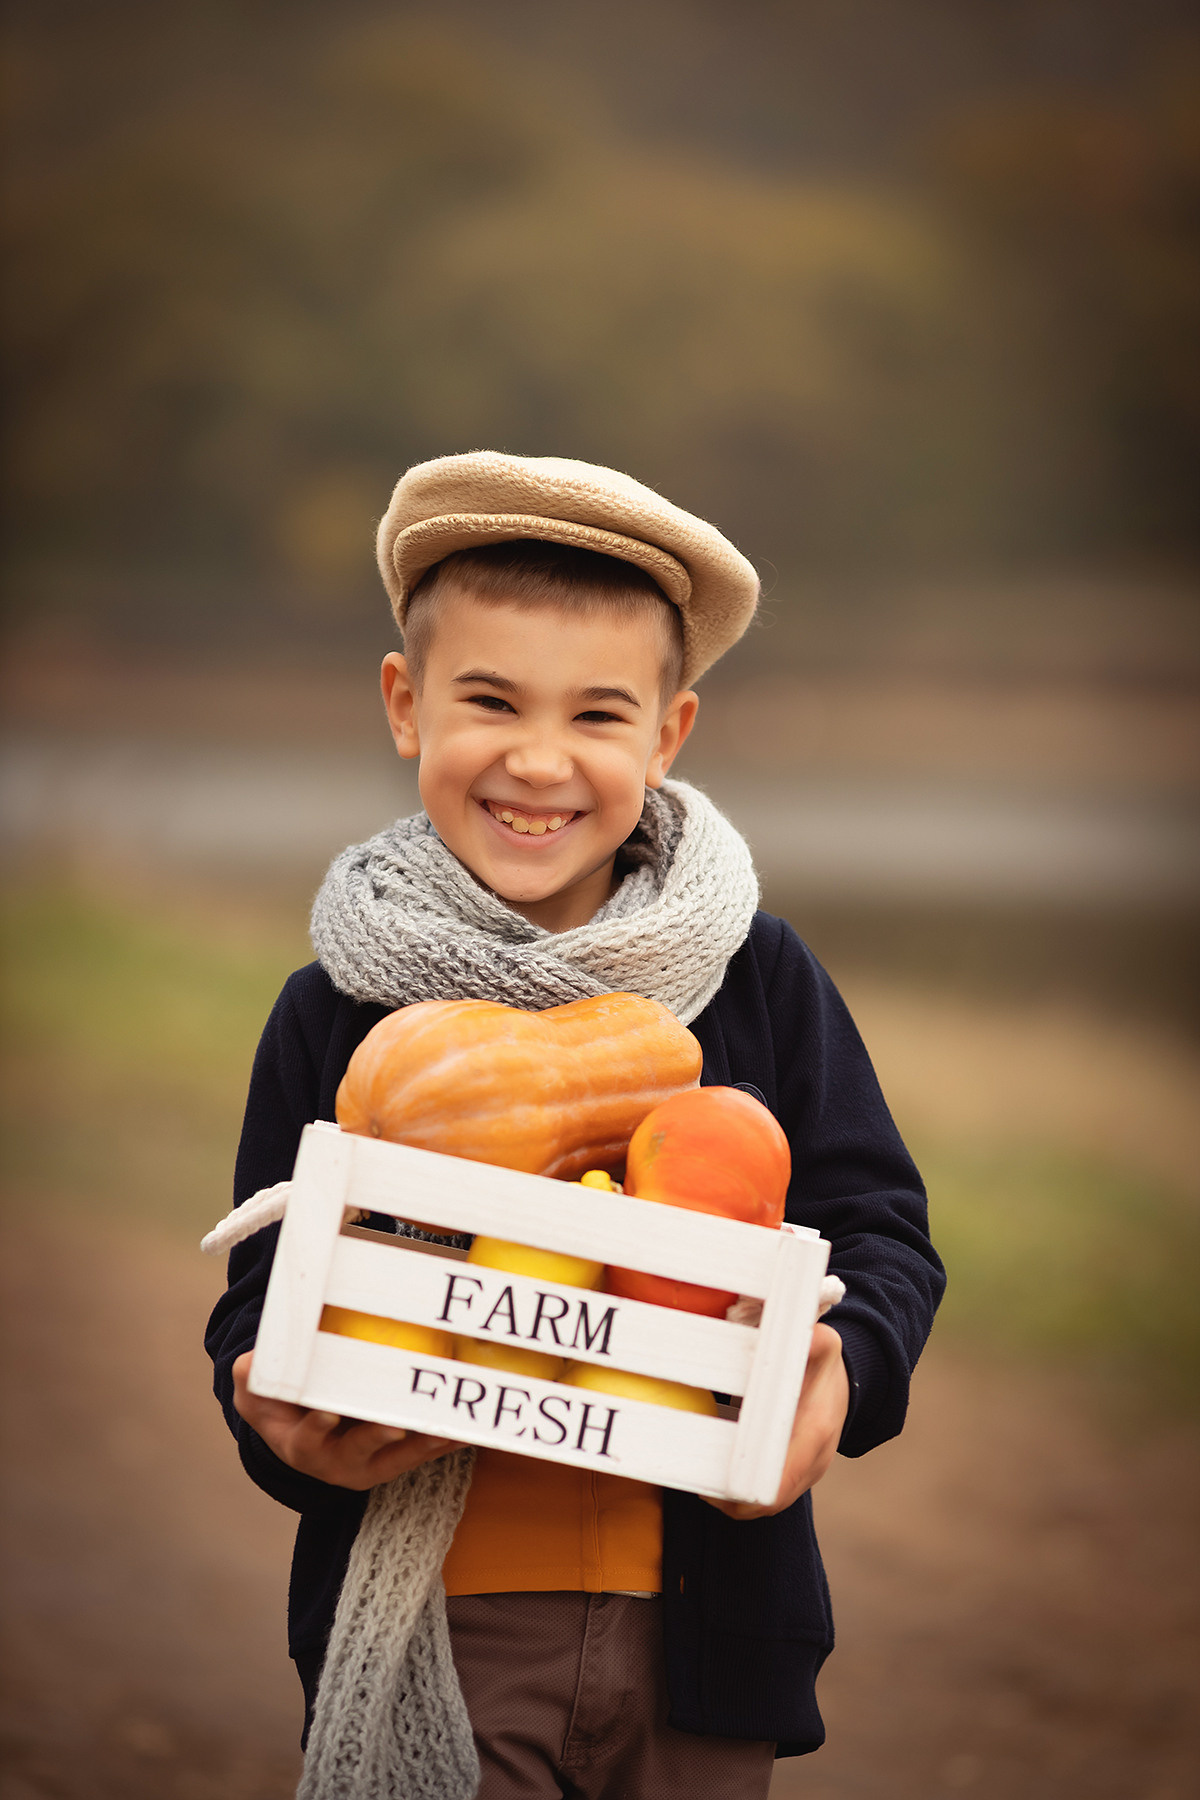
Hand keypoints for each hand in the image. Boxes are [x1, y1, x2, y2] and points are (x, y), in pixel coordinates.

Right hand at [231, 1351, 462, 1490]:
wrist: (296, 1434)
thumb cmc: (276, 1406)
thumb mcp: (254, 1392)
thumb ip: (252, 1377)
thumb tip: (252, 1362)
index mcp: (302, 1446)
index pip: (308, 1438)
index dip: (318, 1427)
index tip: (328, 1413)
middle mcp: (336, 1463)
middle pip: (359, 1453)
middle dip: (378, 1440)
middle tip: (395, 1427)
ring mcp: (368, 1465)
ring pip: (398, 1459)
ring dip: (422, 1444)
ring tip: (445, 1430)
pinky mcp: (393, 1461)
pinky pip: (421, 1455)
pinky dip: (442, 1443)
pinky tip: (466, 1430)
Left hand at [706, 1322, 848, 1520]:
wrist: (844, 1383)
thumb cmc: (825, 1363)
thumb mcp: (824, 1345)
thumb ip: (815, 1341)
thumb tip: (808, 1336)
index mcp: (815, 1431)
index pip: (782, 1478)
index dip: (748, 1487)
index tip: (717, 1481)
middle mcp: (812, 1460)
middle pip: (770, 1500)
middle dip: (732, 1498)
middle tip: (697, 1482)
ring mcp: (804, 1472)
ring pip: (766, 1503)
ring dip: (734, 1498)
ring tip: (701, 1481)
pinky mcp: (793, 1474)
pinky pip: (766, 1493)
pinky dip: (741, 1490)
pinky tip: (717, 1475)